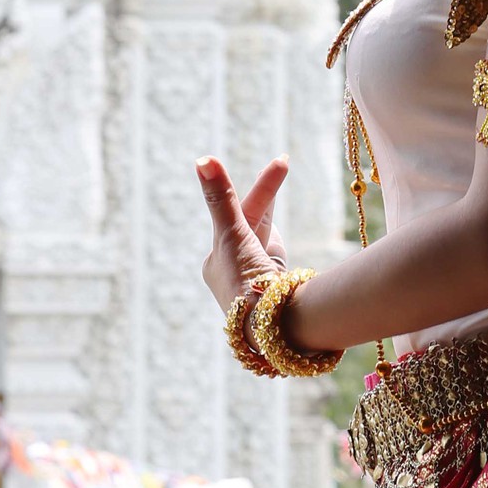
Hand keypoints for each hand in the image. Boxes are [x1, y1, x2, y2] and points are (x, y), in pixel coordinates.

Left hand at [198, 153, 288, 312]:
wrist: (272, 329)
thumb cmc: (246, 282)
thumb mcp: (232, 235)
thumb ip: (221, 198)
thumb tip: (203, 159)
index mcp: (216, 263)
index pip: (239, 215)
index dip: (263, 188)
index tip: (280, 161)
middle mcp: (234, 274)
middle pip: (253, 226)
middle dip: (266, 195)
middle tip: (281, 162)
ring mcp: (256, 284)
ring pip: (265, 242)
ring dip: (271, 219)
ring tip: (281, 191)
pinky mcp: (277, 293)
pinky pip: (278, 260)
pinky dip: (281, 246)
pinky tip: (285, 249)